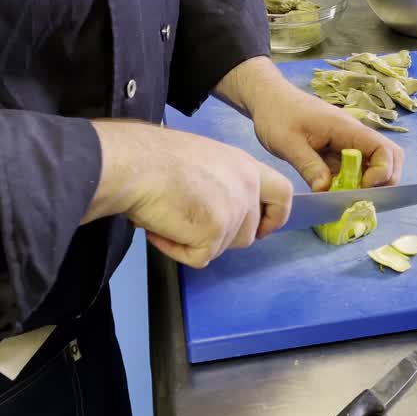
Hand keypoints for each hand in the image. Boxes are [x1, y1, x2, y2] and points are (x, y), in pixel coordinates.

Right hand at [85, 121, 293, 267]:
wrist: (134, 163)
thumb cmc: (154, 158)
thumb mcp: (203, 160)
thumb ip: (222, 183)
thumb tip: (215, 208)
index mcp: (245, 166)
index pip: (282, 195)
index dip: (274, 217)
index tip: (261, 229)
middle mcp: (246, 188)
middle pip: (248, 234)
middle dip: (221, 237)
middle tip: (190, 225)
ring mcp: (233, 212)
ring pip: (222, 247)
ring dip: (194, 241)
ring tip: (168, 216)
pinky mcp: (214, 232)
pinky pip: (198, 258)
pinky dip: (176, 250)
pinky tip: (160, 228)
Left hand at [215, 58, 404, 190]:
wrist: (268, 99)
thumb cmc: (278, 115)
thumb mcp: (288, 143)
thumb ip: (309, 166)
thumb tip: (325, 191)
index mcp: (347, 129)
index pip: (384, 150)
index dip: (382, 173)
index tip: (361, 188)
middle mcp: (354, 135)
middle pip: (390, 156)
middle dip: (385, 180)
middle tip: (361, 197)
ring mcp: (348, 142)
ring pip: (376, 162)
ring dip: (369, 182)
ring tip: (347, 196)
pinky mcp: (339, 149)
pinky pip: (356, 167)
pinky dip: (353, 181)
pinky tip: (335, 191)